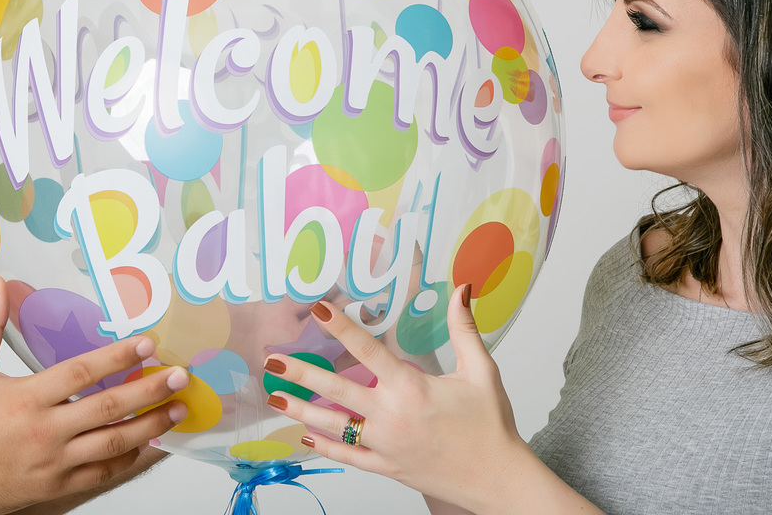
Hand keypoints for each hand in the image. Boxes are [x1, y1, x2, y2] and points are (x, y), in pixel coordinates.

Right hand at [0, 276, 188, 514]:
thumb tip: (0, 284)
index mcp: (25, 399)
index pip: (82, 372)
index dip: (117, 356)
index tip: (146, 344)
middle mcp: (44, 432)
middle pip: (108, 407)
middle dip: (149, 390)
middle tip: (178, 376)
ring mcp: (54, 463)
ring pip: (114, 442)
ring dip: (151, 425)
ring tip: (178, 409)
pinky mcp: (57, 487)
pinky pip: (103, 472)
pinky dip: (132, 459)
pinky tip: (152, 446)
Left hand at [263, 285, 531, 512]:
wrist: (500, 481)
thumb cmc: (491, 427)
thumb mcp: (482, 372)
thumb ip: (465, 329)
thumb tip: (462, 289)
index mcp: (412, 389)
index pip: (368, 351)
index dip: (342, 327)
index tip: (318, 309)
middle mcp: (392, 416)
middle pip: (337, 390)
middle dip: (301, 373)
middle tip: (272, 361)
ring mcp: (386, 445)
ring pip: (334, 426)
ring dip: (301, 410)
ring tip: (275, 398)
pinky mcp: (387, 467)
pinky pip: (349, 456)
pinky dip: (325, 446)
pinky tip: (305, 435)